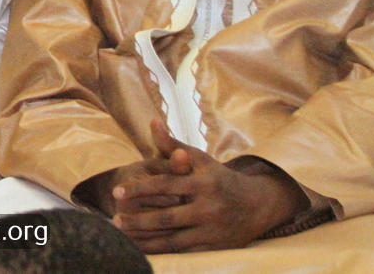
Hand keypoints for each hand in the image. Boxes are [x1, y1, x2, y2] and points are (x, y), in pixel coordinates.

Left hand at [111, 118, 307, 252]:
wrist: (258, 205)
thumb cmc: (219, 177)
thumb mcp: (199, 159)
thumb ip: (172, 145)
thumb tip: (152, 122)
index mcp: (203, 183)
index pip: (165, 186)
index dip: (139, 188)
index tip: (117, 192)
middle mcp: (209, 208)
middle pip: (167, 217)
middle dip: (139, 219)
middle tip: (115, 218)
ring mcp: (213, 230)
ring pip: (173, 239)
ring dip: (146, 239)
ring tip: (123, 235)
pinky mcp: (215, 247)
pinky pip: (183, 251)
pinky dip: (162, 251)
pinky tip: (143, 248)